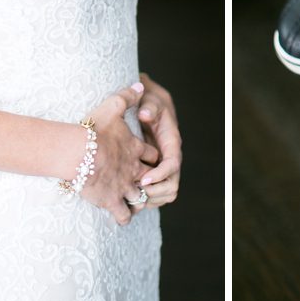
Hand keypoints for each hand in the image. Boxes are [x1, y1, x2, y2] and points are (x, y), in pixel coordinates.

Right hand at [80, 82, 159, 225]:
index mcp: (134, 148)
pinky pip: (124, 215)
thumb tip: (139, 85)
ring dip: (137, 199)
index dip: (148, 156)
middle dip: (147, 179)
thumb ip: (127, 96)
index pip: (151, 154)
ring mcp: (124, 187)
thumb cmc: (92, 130)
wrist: (77, 152)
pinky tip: (120, 215)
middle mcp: (134, 169)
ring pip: (140, 198)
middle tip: (139, 180)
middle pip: (149, 177)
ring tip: (131, 200)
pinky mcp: (112, 201)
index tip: (143, 156)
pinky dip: (124, 216)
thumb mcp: (112, 107)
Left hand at [135, 73, 180, 209]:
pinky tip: (127, 199)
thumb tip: (145, 115)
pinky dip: (144, 199)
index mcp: (171, 142)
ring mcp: (162, 166)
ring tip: (130, 200)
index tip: (142, 180)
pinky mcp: (153, 171)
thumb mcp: (150, 100)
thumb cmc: (149, 102)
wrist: (147, 105)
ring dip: (150, 200)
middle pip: (171, 186)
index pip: (172, 165)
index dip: (159, 176)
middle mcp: (169, 157)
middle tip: (134, 193)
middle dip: (154, 193)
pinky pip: (154, 193)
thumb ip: (149, 107)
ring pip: (165, 194)